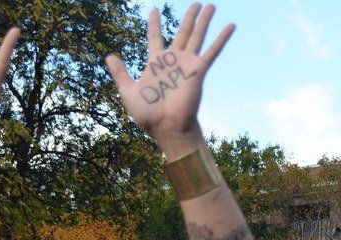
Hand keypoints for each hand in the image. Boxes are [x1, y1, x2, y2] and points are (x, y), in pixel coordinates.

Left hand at [105, 4, 233, 156]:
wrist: (167, 127)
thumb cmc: (148, 114)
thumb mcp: (128, 91)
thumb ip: (120, 73)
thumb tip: (109, 56)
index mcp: (155, 63)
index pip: (154, 37)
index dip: (154, 24)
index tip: (154, 10)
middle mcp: (173, 61)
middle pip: (182, 32)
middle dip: (189, 17)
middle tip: (197, 2)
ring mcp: (187, 64)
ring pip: (196, 35)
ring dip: (204, 20)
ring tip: (210, 5)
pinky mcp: (199, 70)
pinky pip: (212, 51)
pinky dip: (222, 38)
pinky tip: (231, 25)